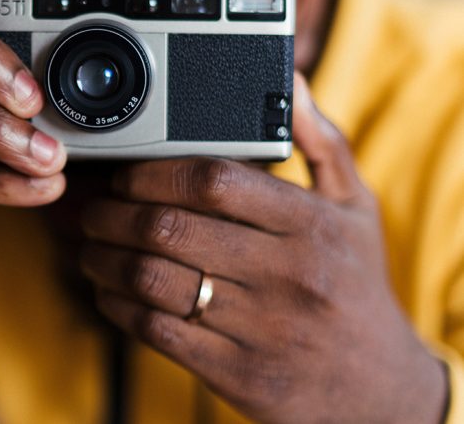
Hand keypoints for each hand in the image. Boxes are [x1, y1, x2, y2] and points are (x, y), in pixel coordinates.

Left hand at [80, 75, 447, 423]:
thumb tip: (289, 80)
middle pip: (170, 228)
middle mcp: (286, 274)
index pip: (213, 180)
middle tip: (93, 209)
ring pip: (153, 279)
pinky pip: (156, 330)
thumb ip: (322, 142)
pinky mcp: (236, 372)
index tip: (125, 174)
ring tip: (89, 247)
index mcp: (310, 224)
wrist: (379, 388)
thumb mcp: (356, 209)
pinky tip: (108, 290)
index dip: (152, 172)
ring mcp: (260, 327)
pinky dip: (117, 305)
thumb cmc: (357, 287)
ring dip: (103, 259)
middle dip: (112, 214)